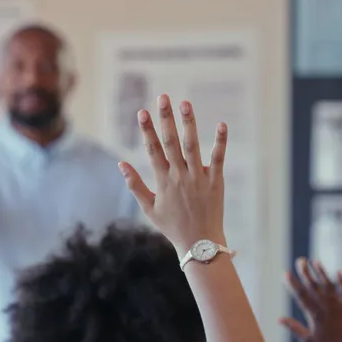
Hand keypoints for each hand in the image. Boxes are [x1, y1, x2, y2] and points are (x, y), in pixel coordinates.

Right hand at [119, 95, 226, 252]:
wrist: (199, 243)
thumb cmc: (172, 226)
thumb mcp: (148, 208)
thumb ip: (134, 185)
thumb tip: (120, 164)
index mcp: (162, 181)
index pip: (152, 150)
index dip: (146, 130)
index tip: (142, 112)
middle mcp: (179, 176)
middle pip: (170, 142)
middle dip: (165, 119)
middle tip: (163, 97)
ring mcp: (198, 177)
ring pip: (192, 146)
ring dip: (189, 123)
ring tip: (185, 103)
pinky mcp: (215, 181)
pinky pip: (219, 158)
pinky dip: (220, 141)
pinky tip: (220, 124)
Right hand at [281, 258, 341, 341]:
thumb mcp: (307, 340)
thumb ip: (294, 327)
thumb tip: (279, 319)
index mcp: (315, 315)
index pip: (301, 295)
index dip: (293, 283)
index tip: (286, 273)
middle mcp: (327, 308)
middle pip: (314, 286)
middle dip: (305, 272)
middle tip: (300, 260)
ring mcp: (340, 307)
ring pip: (329, 285)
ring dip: (321, 273)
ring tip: (315, 261)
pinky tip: (338, 272)